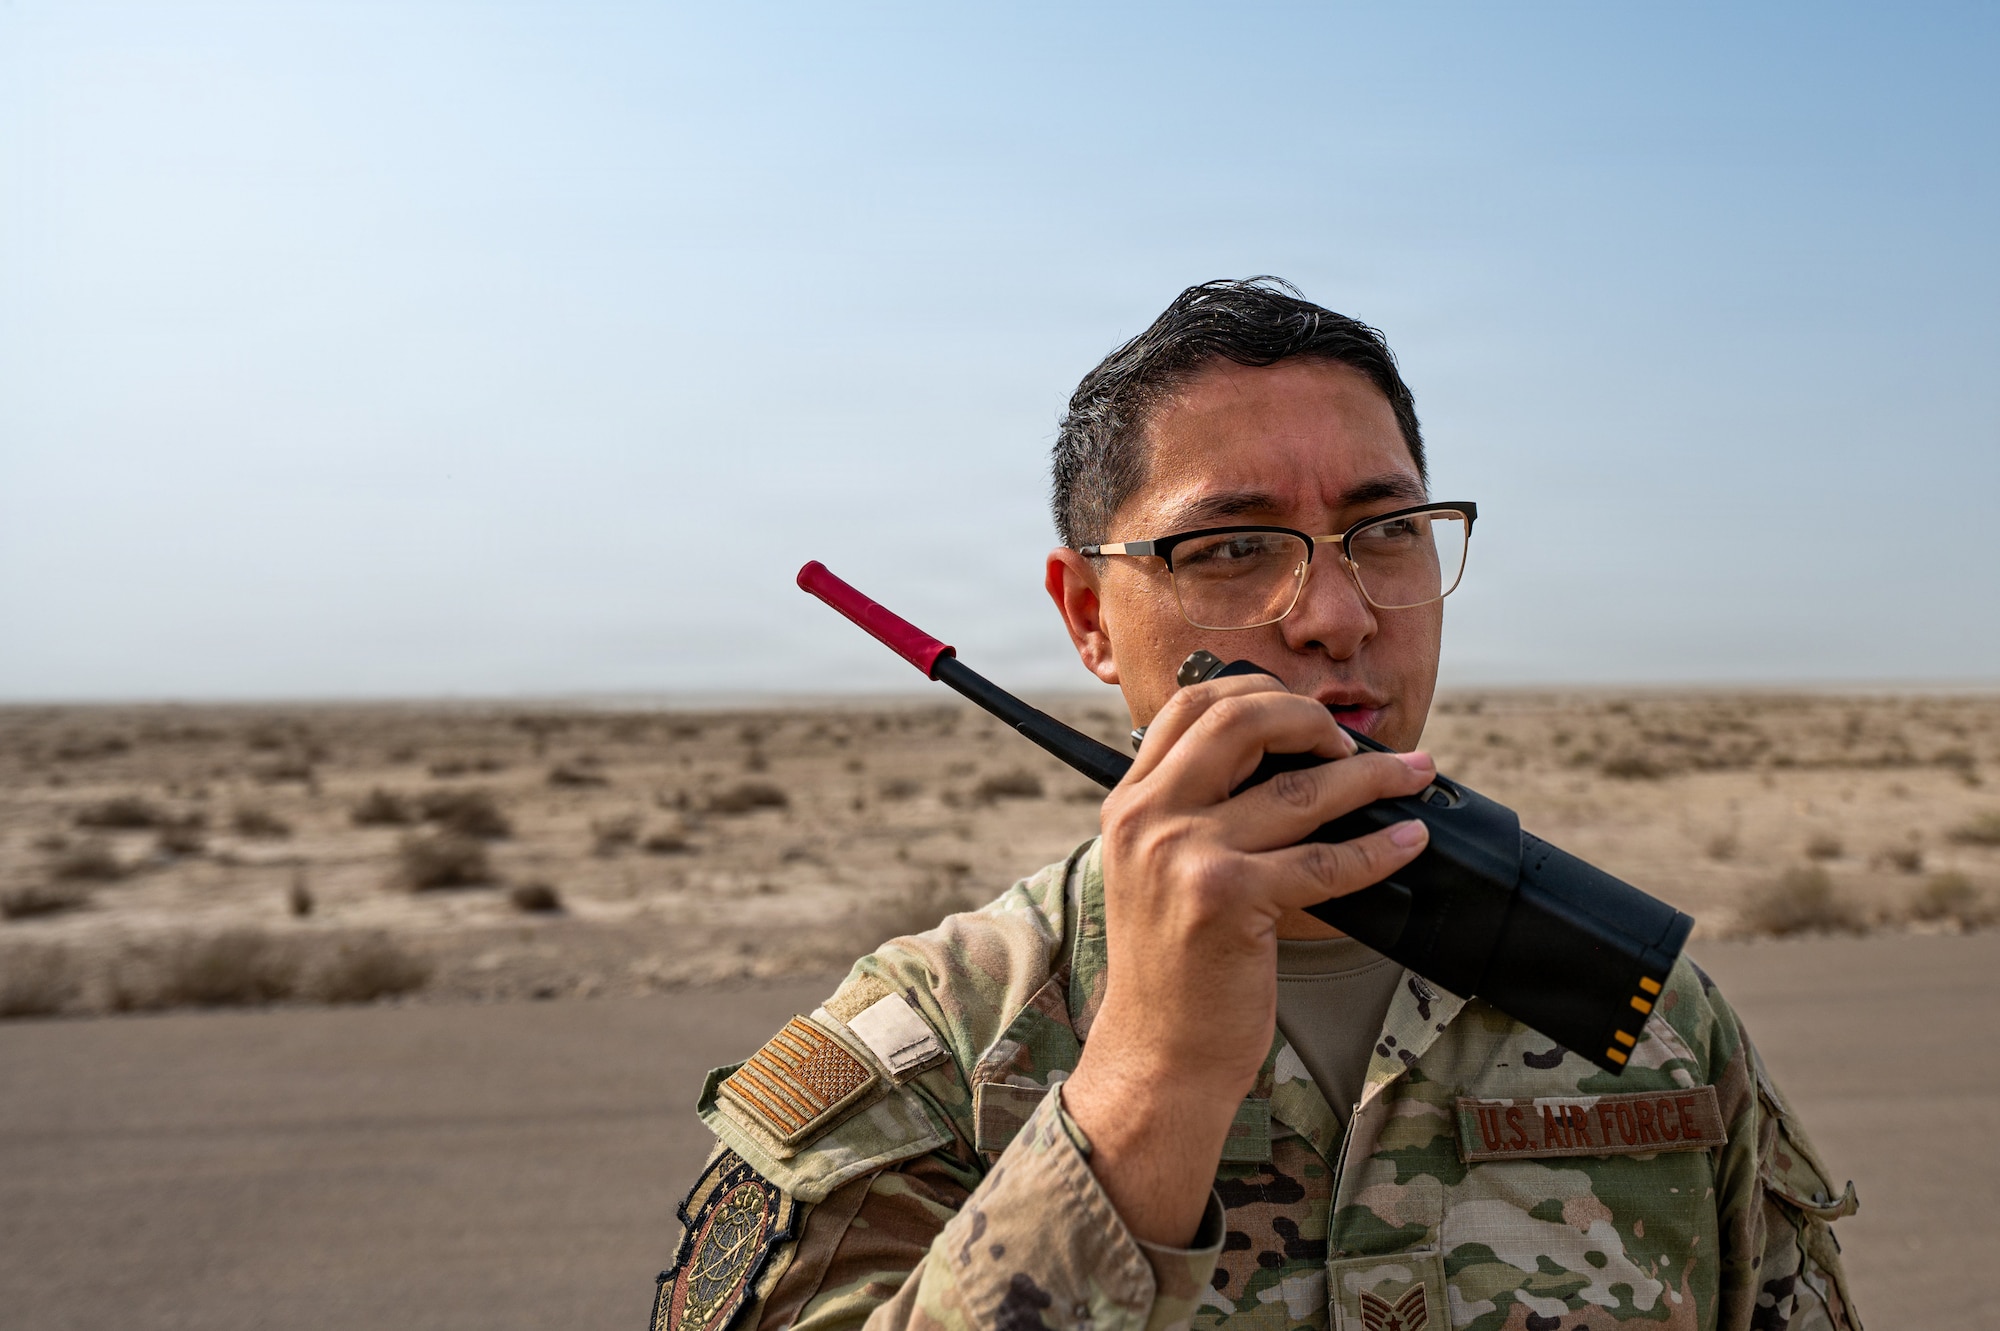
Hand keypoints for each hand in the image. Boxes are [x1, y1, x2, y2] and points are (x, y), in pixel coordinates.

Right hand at [1061, 673, 1434, 1245]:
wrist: (1158, 1054)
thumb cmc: (1174, 969)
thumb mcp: (1157, 872)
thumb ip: (1195, 813)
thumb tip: (1289, 764)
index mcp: (1129, 803)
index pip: (1191, 706)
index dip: (1258, 694)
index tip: (1305, 718)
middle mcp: (1148, 818)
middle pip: (1240, 721)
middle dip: (1311, 719)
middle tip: (1353, 743)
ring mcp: (1184, 855)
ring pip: (1299, 789)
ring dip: (1371, 776)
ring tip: (1413, 777)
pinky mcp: (1227, 898)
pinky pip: (1325, 860)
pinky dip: (1379, 848)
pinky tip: (1408, 842)